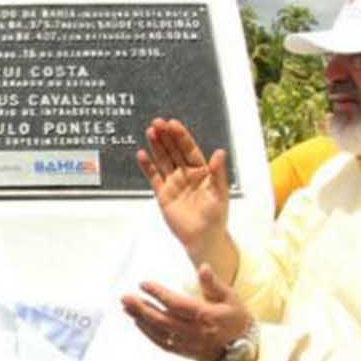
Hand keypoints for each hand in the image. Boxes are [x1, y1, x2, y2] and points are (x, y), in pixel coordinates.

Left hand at [122, 263, 251, 360]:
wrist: (246, 348)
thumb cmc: (237, 319)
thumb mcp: (230, 297)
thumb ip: (214, 283)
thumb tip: (203, 266)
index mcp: (206, 315)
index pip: (176, 303)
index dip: (158, 293)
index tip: (144, 284)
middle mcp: (195, 331)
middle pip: (162, 319)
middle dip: (141, 307)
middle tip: (125, 297)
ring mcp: (189, 344)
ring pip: (160, 332)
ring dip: (141, 319)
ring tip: (127, 307)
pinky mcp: (185, 352)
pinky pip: (163, 343)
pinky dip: (148, 333)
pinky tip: (139, 323)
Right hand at [137, 118, 229, 259]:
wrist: (203, 238)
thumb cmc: (216, 216)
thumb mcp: (220, 193)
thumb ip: (218, 172)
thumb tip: (220, 151)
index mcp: (202, 171)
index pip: (189, 149)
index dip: (181, 136)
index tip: (172, 123)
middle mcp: (186, 173)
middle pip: (174, 151)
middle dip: (166, 136)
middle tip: (157, 122)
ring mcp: (173, 183)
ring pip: (163, 160)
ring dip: (156, 146)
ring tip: (149, 131)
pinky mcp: (163, 194)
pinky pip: (153, 177)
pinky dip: (147, 166)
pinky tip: (141, 154)